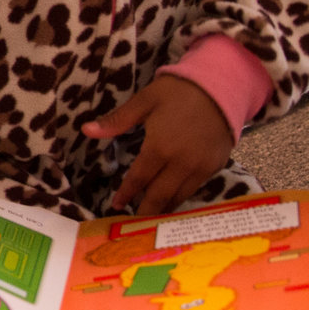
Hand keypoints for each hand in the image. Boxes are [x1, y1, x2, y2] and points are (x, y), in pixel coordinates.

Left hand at [83, 75, 232, 214]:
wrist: (222, 85)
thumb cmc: (179, 91)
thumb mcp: (145, 101)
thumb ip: (117, 121)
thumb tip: (86, 130)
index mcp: (159, 148)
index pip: (138, 179)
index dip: (126, 194)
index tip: (116, 206)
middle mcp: (180, 163)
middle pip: (159, 196)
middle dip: (145, 211)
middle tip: (133, 223)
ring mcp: (200, 167)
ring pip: (179, 196)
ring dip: (164, 208)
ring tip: (151, 216)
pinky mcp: (215, 167)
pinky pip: (195, 189)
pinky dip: (182, 197)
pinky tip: (173, 199)